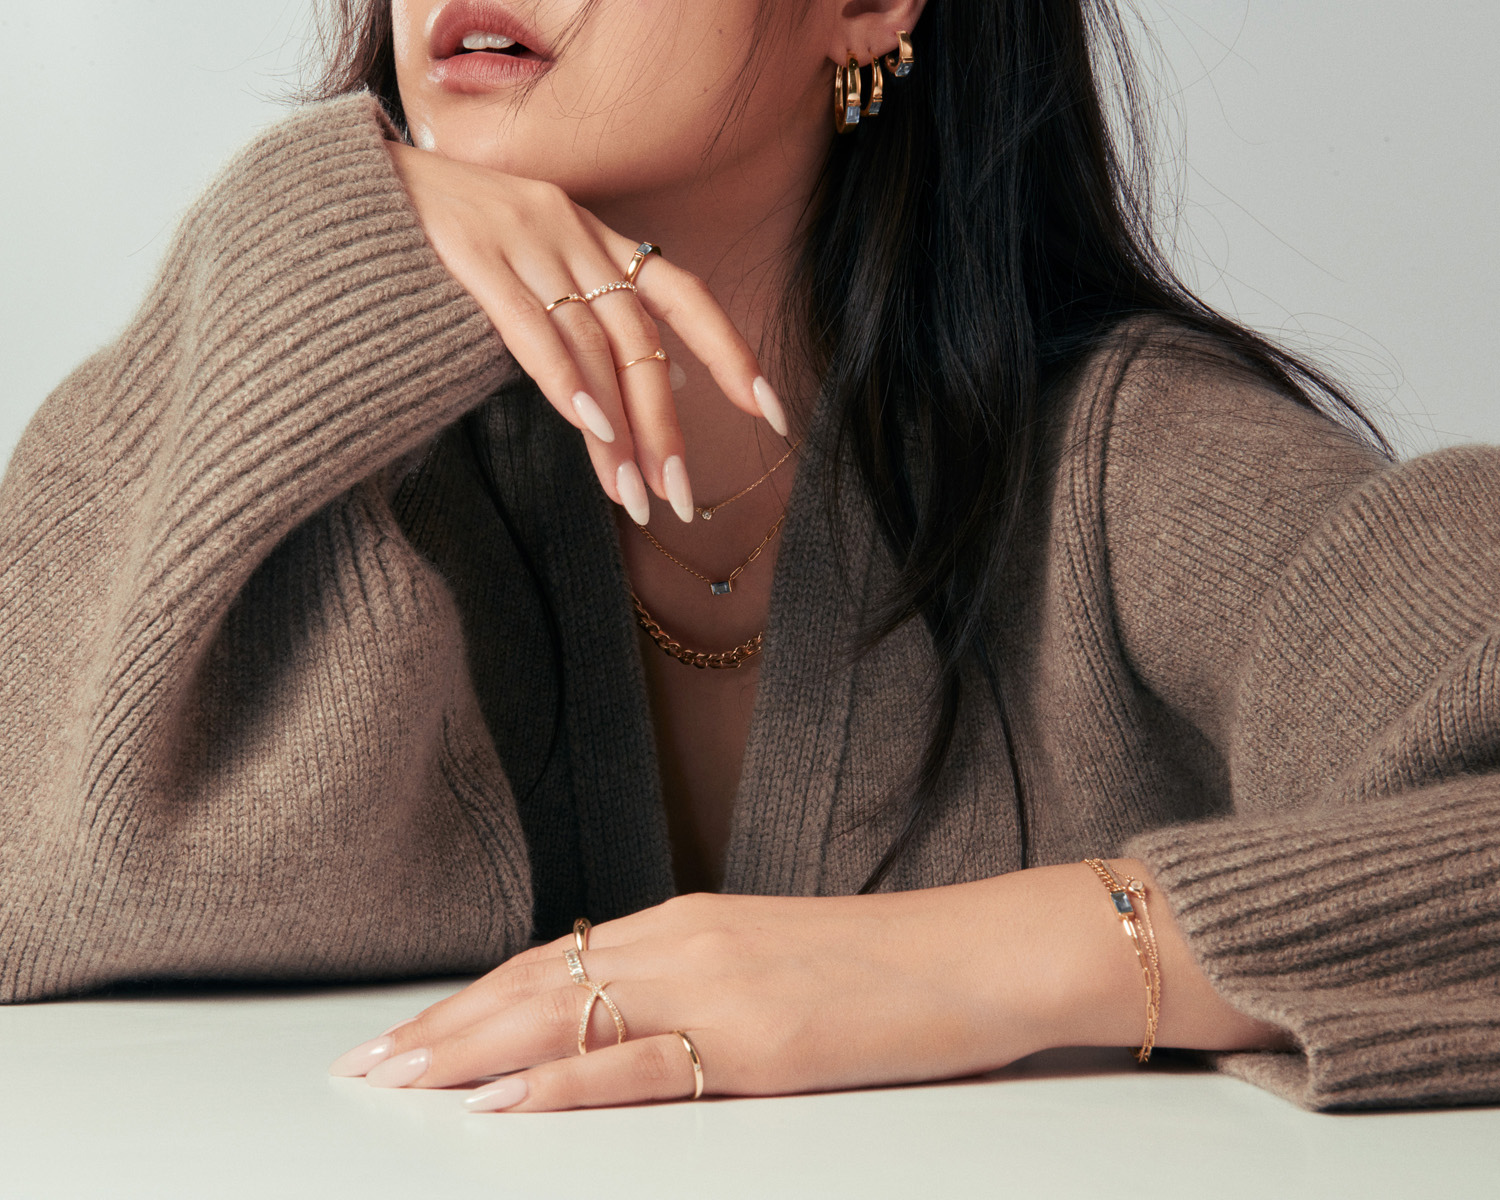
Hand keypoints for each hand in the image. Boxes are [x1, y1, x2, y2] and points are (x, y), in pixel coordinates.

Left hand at [328, 864, 1292, 1110]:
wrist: (987, 950)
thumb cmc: (892, 965)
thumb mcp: (779, 967)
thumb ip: (702, 986)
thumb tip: (631, 1031)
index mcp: (693, 923)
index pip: (556, 959)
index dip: (477, 999)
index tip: (414, 1031)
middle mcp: (690, 939)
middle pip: (538, 982)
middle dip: (445, 1027)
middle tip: (367, 1064)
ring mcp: (719, 982)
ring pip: (565, 1014)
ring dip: (470, 1051)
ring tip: (396, 1080)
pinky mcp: (757, 1036)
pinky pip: (636, 1063)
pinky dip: (558, 1085)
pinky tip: (501, 1106)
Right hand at [386, 141, 784, 523]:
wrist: (348, 183)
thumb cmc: (440, 243)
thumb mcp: (527, 269)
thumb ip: (583, 319)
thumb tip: (650, 387)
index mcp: (592, 236)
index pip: (683, 295)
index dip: (731, 352)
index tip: (772, 411)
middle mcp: (572, 231)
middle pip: (641, 338)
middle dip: (664, 423)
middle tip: (676, 494)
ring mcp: (523, 237)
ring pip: (593, 343)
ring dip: (615, 426)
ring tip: (628, 492)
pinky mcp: (471, 251)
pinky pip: (530, 326)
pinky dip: (563, 378)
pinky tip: (587, 426)